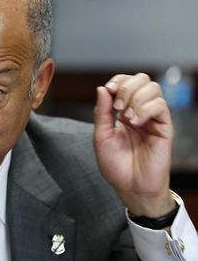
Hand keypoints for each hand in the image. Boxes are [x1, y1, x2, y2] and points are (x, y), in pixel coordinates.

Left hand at [93, 73, 175, 216]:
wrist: (130, 187)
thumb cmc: (115, 165)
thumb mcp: (101, 136)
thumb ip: (102, 112)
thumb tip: (101, 88)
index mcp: (124, 111)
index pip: (126, 82)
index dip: (118, 80)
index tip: (108, 90)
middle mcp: (139, 111)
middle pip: (142, 79)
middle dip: (126, 87)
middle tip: (117, 107)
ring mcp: (153, 118)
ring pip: (153, 88)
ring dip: (135, 98)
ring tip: (126, 117)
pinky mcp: (164, 128)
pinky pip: (160, 106)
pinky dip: (145, 109)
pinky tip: (135, 122)